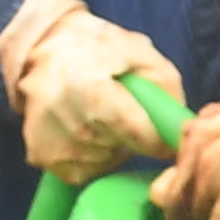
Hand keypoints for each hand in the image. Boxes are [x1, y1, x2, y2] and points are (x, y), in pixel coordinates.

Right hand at [0, 0, 179, 182]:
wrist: (39, 48)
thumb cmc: (94, 48)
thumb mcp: (138, 51)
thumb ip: (165, 85)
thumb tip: (180, 125)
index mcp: (91, 91)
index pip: (140, 135)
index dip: (161, 140)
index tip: (168, 137)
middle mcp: (69, 122)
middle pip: (124, 149)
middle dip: (134, 136)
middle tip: (122, 110)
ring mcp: (53, 143)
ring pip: (107, 162)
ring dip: (112, 146)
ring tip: (99, 116)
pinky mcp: (42, 157)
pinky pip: (85, 171)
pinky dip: (92, 156)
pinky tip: (83, 130)